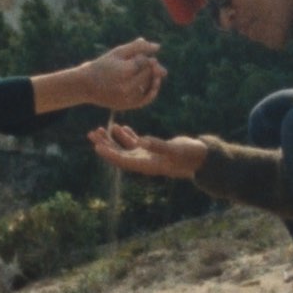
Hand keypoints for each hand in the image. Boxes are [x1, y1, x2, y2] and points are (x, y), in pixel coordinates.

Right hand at [85, 38, 166, 110]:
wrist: (86, 86)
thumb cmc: (102, 65)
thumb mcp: (118, 53)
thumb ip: (137, 47)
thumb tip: (158, 46)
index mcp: (124, 71)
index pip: (145, 61)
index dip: (145, 57)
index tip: (140, 56)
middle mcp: (127, 87)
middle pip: (149, 74)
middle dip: (150, 66)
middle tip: (149, 62)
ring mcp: (128, 98)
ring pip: (149, 86)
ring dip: (153, 77)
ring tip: (151, 71)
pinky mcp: (128, 106)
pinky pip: (146, 99)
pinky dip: (152, 90)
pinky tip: (153, 83)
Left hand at [88, 122, 206, 179]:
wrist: (200, 157)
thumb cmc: (189, 155)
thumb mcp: (175, 150)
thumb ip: (158, 146)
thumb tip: (142, 141)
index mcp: (146, 164)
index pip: (123, 161)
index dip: (109, 154)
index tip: (96, 146)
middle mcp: (143, 161)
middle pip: (118, 154)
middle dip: (104, 144)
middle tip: (92, 134)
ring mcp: (146, 155)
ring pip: (123, 147)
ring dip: (111, 139)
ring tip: (99, 129)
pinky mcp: (151, 149)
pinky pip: (135, 143)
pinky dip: (126, 135)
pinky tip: (120, 127)